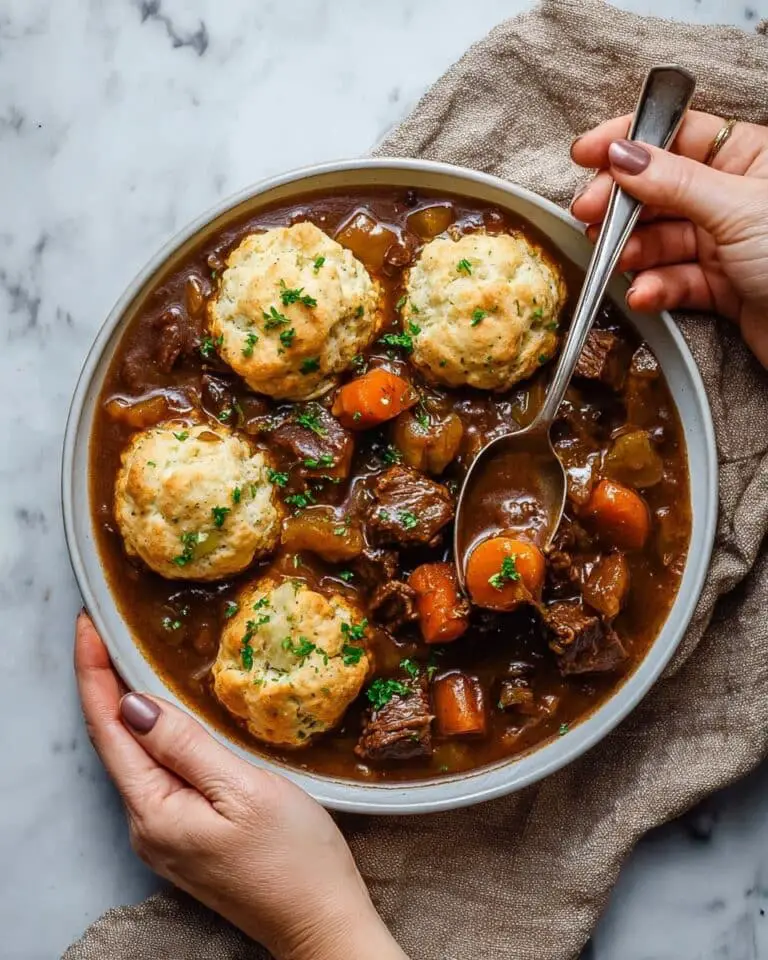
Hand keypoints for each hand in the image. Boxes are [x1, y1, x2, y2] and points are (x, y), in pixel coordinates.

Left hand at [74, 612, 406, 959]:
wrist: (321, 922)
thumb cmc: (293, 858)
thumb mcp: (243, 790)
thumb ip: (186, 746)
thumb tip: (134, 705)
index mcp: (154, 812)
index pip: (109, 729)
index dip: (94, 673)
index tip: (87, 625)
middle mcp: (147, 825)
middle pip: (116, 742)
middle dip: (106, 684)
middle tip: (108, 631)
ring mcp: (166, 834)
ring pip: (138, 758)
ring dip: (130, 708)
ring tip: (130, 659)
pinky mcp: (188, 837)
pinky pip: (160, 774)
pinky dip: (157, 736)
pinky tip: (169, 715)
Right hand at [570, 109, 767, 367]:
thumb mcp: (735, 207)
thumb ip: (673, 182)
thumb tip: (623, 154)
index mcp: (749, 158)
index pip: (678, 135)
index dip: (630, 141)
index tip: (587, 153)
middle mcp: (734, 197)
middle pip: (660, 189)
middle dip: (622, 204)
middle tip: (589, 213)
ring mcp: (726, 243)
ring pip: (661, 239)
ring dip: (634, 251)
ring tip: (618, 260)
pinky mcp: (721, 286)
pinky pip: (674, 279)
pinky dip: (655, 287)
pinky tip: (645, 293)